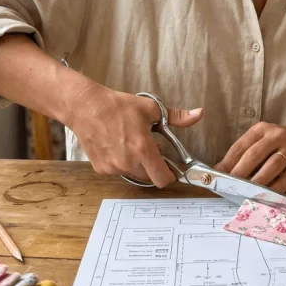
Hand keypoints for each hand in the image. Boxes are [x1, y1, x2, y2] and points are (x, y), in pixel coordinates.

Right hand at [62, 81, 202, 187]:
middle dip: (152, 167)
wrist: (86, 107)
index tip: (170, 168)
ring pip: (133, 174)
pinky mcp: (100, 168)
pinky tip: (116, 146)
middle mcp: (128, 162)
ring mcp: (113, 167)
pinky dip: (120, 163)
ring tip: (131, 144)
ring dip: (136, 165)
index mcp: (143, 149)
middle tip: (149, 149)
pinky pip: (117, 171)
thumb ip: (177, 117)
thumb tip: (199, 114)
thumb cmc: (118, 106)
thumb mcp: (151, 109)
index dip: (169, 175)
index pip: (162, 179)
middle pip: (149, 177)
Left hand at [215, 122, 285, 194]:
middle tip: (228, 187)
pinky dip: (276, 189)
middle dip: (240, 172)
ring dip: (257, 181)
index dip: (227, 161)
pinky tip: (266, 196)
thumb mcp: (263, 139)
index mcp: (261, 129)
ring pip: (271, 166)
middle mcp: (276, 136)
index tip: (217, 176)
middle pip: (254, 155)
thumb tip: (220, 170)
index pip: (241, 145)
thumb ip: (245, 152)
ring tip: (245, 193)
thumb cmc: (281, 142)